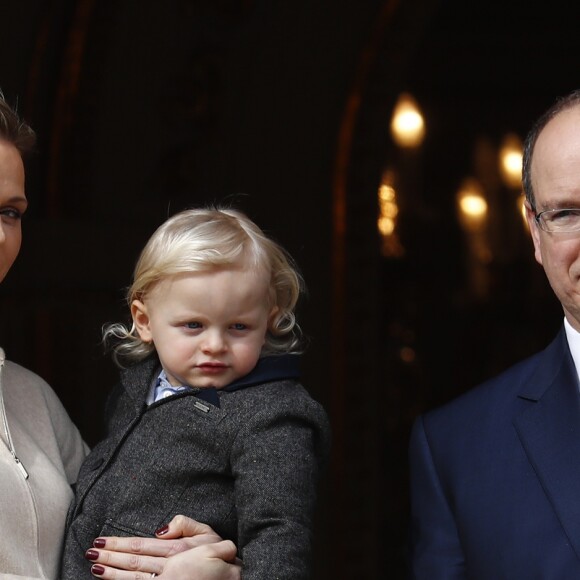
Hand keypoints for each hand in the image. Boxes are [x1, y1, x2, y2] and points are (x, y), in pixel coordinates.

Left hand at [86, 515, 240, 578]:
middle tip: (90, 551)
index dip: (120, 543)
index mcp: (177, 550)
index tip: (102, 540)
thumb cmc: (224, 559)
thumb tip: (160, 529)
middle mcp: (170, 568)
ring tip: (95, 567)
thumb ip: (186, 525)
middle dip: (110, 556)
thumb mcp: (210, 535)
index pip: (142, 545)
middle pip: (133, 562)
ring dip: (112, 573)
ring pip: (134, 579)